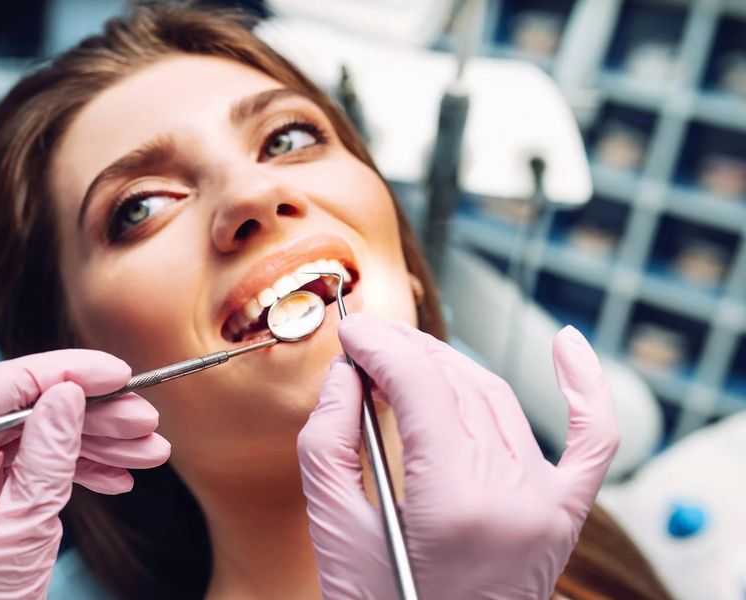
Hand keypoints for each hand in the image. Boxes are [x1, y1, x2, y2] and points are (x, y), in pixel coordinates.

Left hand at [0, 350, 170, 599]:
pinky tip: (112, 475)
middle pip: (19, 412)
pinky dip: (64, 468)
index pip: (2, 389)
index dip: (67, 373)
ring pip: (24, 437)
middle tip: (145, 422)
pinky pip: (15, 465)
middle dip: (90, 416)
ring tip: (144, 452)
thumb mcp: (24, 532)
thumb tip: (68, 393)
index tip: (117, 373)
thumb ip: (48, 456)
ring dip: (88, 442)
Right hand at [298, 315, 618, 599]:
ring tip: (406, 355)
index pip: (420, 388)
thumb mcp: (334, 533)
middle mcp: (512, 497)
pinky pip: (591, 441)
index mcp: (454, 503)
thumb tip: (346, 374)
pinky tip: (567, 345)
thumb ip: (329, 445)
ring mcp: (546, 506)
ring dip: (450, 366)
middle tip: (366, 340)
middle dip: (406, 352)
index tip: (351, 330)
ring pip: (498, 400)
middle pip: (457, 386)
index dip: (380, 348)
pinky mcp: (563, 517)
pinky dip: (585, 389)